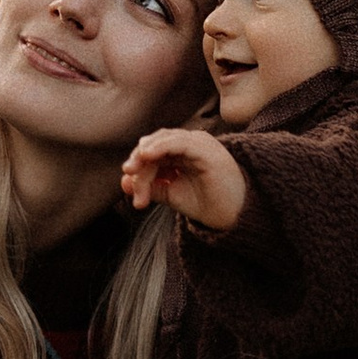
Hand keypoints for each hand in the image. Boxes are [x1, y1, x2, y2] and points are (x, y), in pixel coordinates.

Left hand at [121, 125, 247, 230]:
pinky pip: (178, 142)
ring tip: (135, 174)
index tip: (131, 193)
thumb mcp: (171, 194)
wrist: (233, 216)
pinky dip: (160, 146)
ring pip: (162, 142)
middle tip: (133, 188)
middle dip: (138, 164)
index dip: (138, 169)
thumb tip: (124, 181)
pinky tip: (146, 156)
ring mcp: (198, 144)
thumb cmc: (207, 203)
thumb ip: (150, 186)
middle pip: (153, 145)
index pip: (151, 152)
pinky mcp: (205, 149)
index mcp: (181, 153)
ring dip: (145, 158)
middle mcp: (189, 144)